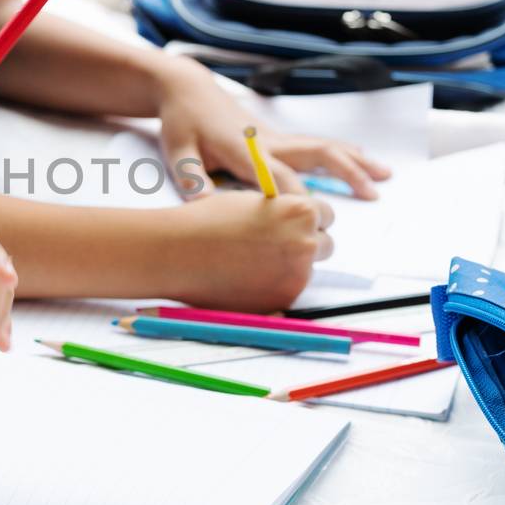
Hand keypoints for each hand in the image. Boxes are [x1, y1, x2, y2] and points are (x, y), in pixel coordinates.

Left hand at [154, 58, 391, 198]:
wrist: (187, 88)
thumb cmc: (181, 122)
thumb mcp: (177, 152)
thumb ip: (193, 179)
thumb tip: (204, 209)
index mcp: (244, 148)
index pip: (279, 176)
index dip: (298, 197)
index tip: (317, 219)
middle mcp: (267, 140)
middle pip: (316, 153)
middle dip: (346, 173)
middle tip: (373, 195)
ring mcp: (276, 137)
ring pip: (323, 146)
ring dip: (355, 160)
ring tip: (384, 176)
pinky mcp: (278, 137)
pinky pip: (316, 145)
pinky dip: (343, 153)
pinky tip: (362, 160)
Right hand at [166, 190, 335, 311]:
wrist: (177, 253)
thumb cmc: (208, 221)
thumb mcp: (252, 202)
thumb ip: (281, 212)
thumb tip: (297, 223)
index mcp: (301, 212)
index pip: (327, 215)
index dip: (308, 219)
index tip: (294, 224)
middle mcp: (306, 244)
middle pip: (325, 245)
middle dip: (305, 244)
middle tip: (276, 245)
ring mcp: (296, 276)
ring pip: (306, 271)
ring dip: (290, 267)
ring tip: (252, 262)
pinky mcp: (281, 301)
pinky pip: (287, 292)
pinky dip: (273, 287)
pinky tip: (245, 278)